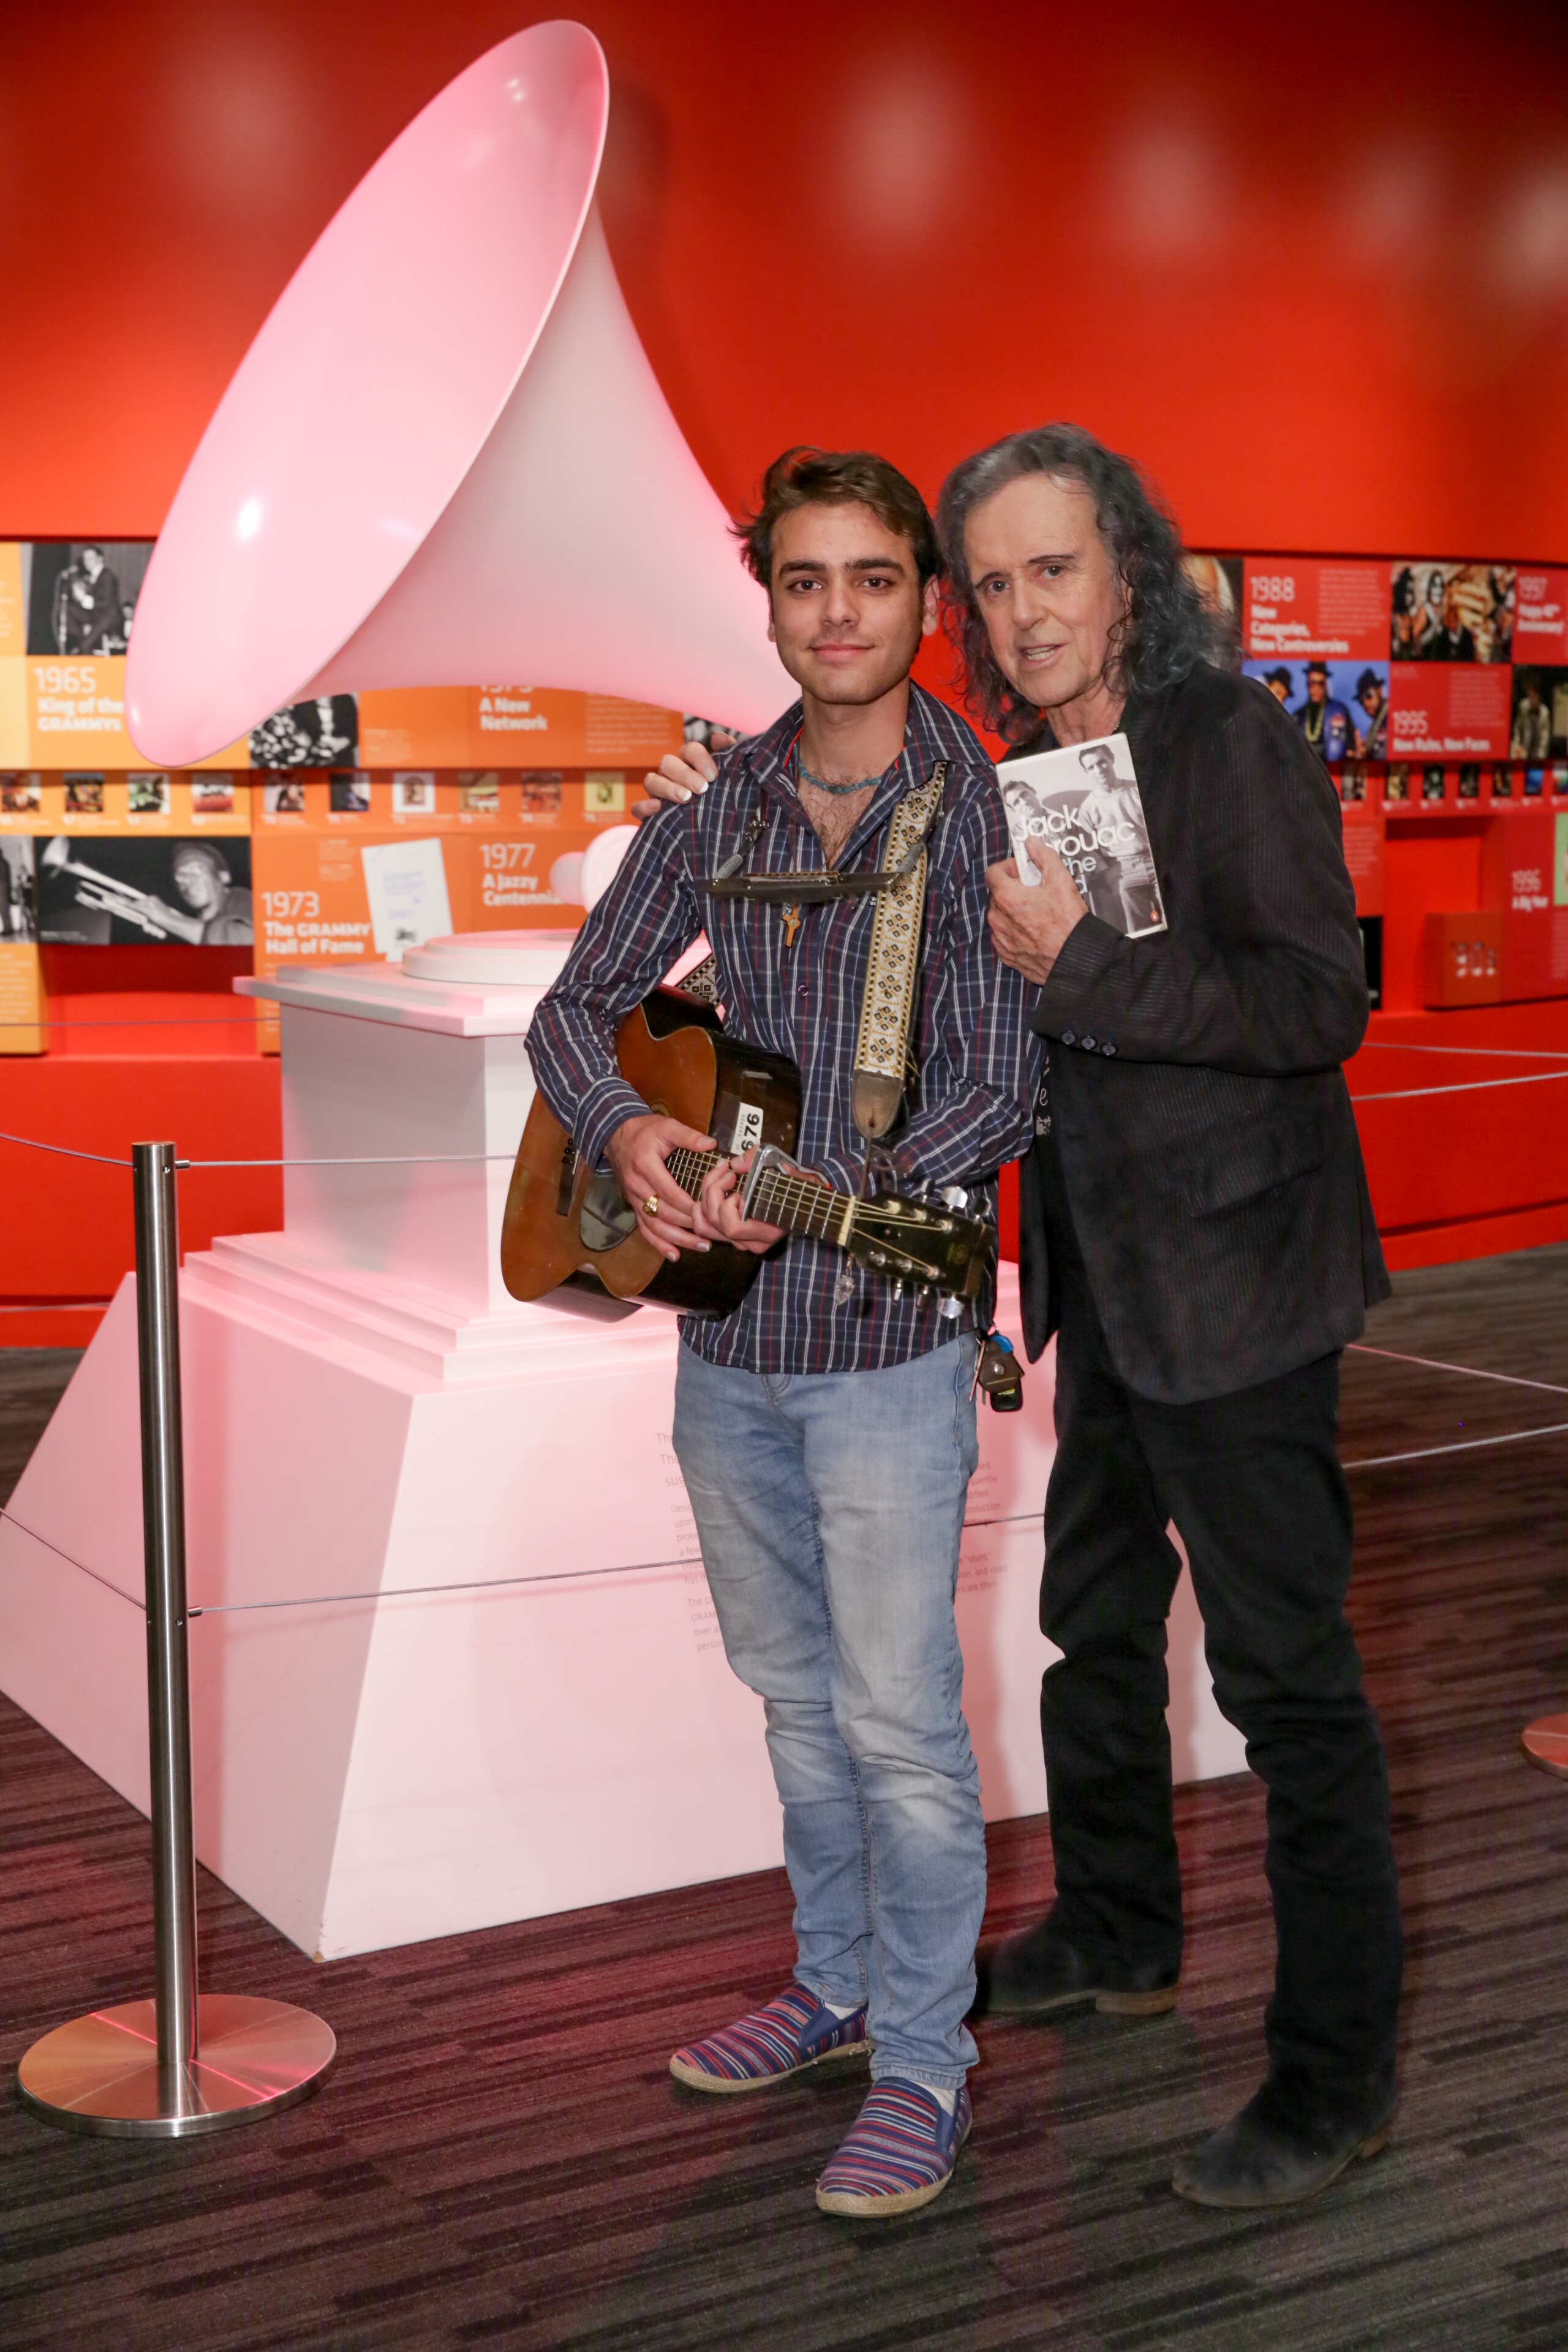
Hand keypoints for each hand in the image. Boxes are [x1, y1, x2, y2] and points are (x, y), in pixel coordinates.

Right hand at [605, 1114, 716, 1261]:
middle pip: (663, 1212)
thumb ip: (689, 1136)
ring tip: (702, 1246)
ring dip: (678, 1239)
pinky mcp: (634, 1206)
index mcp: (645, 1165)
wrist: (616, 1135)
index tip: (708, 1211)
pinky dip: (659, 1244)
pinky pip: (644, 1229)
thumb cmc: (645, 1132)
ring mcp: (634, 1199)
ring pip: (654, 1226)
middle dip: (688, 1225)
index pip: (668, 1191)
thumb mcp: (666, 1126)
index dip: (687, 1204)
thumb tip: (711, 1145)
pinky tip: (674, 1254)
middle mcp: (637, 1186)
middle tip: (713, 1232)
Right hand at [632, 731, 731, 820]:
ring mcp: (658, 793)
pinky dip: (644, 806)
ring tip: (685, 798)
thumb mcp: (732, 778)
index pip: (690, 750)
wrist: (716, 834)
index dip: (699, 758)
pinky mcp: (649, 814)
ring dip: (666, 787)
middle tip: (702, 789)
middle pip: (668, 762)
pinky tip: (657, 808)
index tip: (712, 775)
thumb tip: (718, 737)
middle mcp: (671, 775)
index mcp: (690, 763)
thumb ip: (729, 755)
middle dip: (685, 774)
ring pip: (651, 781)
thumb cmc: (724, 799)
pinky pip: (637, 807)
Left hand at [696, 1145, 800, 1254]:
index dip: (727, 1203)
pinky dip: (702, 1209)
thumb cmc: (793, 1184)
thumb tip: (736, 1164)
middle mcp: (753, 1242)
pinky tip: (712, 1191)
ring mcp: (742, 1242)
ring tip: (720, 1179)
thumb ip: (758, 1160)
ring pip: (706, 1227)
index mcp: (767, 1230)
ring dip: (706, 1198)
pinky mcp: (734, 1237)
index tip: (736, 1180)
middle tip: (728, 1173)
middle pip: (716, 1224)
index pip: (733, 1227)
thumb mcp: (781, 1167)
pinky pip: (707, 1228)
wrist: (802, 1199)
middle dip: (713, 1191)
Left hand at [985, 841, 1086, 982]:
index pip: (992, 872)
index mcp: (1006, 897)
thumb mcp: (1061, 881)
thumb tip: (1032, 843)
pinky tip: (1034, 931)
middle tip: (1036, 891)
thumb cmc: (1068, 922)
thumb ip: (1044, 857)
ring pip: (1001, 915)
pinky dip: (1015, 930)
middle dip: (1014, 888)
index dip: (1008, 867)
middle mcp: (998, 918)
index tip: (1023, 870)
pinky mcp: (1007, 955)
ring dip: (1014, 910)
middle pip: (997, 894)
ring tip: (1038, 912)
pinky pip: (1005, 936)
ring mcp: (1001, 938)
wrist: (1074, 960)